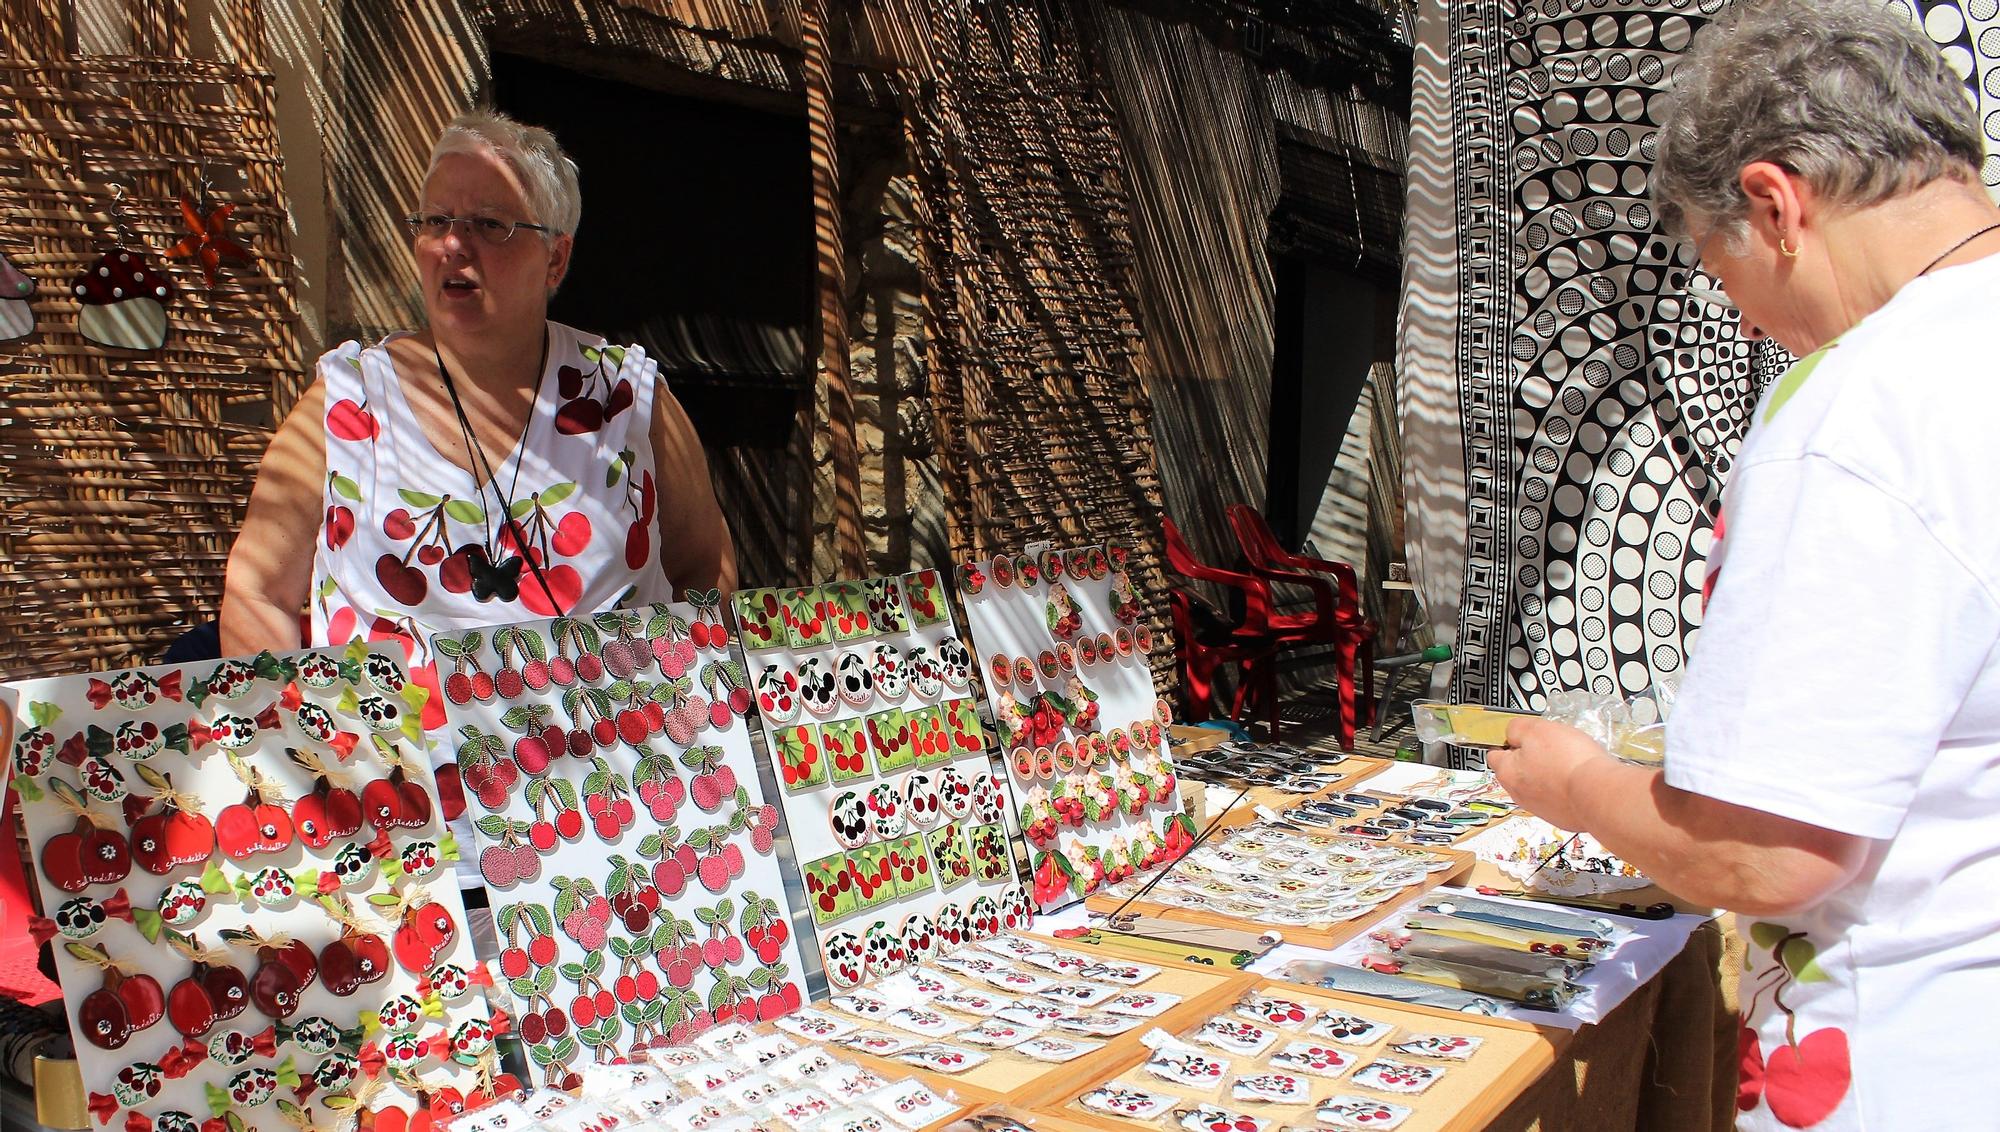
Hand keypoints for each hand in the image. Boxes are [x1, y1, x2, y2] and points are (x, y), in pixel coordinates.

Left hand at [1486, 717, 1613, 831]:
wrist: (1599, 794)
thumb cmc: (1569, 763)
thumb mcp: (1537, 729)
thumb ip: (1517, 728)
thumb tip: (1511, 732)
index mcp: (1507, 772)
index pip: (1495, 754)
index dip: (1508, 741)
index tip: (1519, 736)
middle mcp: (1520, 794)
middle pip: (1519, 770)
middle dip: (1532, 757)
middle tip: (1550, 746)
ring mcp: (1541, 807)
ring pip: (1540, 784)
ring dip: (1551, 773)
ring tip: (1569, 761)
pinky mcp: (1562, 816)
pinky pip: (1559, 797)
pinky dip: (1566, 788)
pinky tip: (1578, 778)